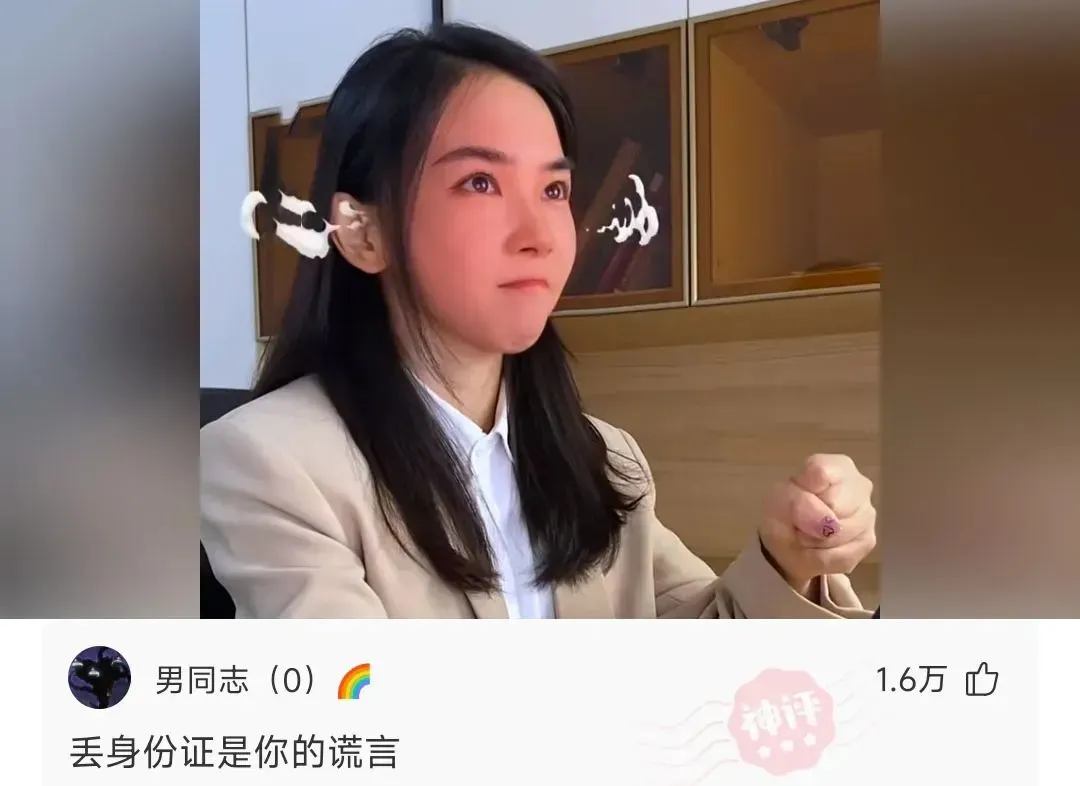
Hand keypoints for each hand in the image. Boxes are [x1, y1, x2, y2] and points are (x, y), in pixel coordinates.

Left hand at [760, 454, 875, 595]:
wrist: (790, 543)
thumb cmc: (786, 512)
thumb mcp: (778, 500)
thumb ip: (797, 503)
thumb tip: (828, 524)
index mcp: (838, 465)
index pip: (822, 472)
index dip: (805, 490)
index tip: (797, 496)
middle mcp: (860, 486)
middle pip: (834, 505)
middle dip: (810, 519)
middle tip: (801, 520)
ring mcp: (868, 514)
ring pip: (839, 534)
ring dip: (814, 541)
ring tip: (808, 534)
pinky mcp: (868, 542)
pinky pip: (842, 555)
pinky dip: (822, 557)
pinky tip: (819, 548)